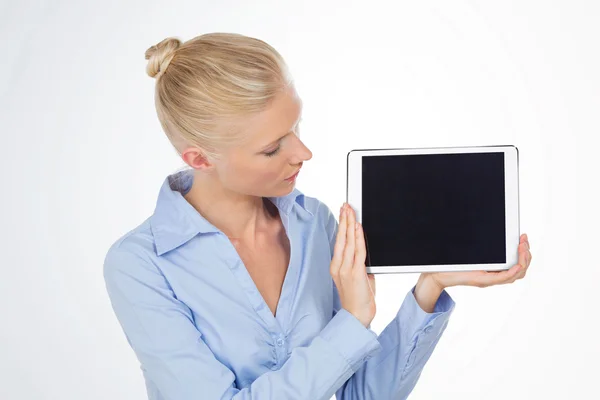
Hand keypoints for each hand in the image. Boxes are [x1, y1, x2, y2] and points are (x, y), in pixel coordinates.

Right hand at [330, 203, 376, 327]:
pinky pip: (357, 251)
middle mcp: (338, 266)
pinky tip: (357, 227)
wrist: (356, 318)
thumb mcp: (360, 279)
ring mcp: (345, 269)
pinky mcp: (354, 273)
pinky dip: (357, 237)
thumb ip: (362, 266)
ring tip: (350, 211)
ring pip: (347, 241)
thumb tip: (367, 256)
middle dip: (344, 220)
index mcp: (337, 267)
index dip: (341, 227)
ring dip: (349, 224)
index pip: (339, 242)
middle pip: (341, 238)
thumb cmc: (358, 301)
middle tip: (346, 206)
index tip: (344, 214)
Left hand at [422, 234, 531, 288]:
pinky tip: (517, 264)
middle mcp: (494, 276)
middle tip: (525, 241)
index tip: (523, 237)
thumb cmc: (452, 263)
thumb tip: (488, 226)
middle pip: (521, 271)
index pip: (517, 265)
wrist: (438, 274)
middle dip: (527, 255)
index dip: (524, 253)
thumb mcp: (471, 251)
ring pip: (516, 275)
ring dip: (523, 261)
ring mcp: (489, 279)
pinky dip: (513, 271)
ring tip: (523, 247)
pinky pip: (503, 278)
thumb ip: (482, 244)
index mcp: (493, 270)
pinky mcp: (482, 280)